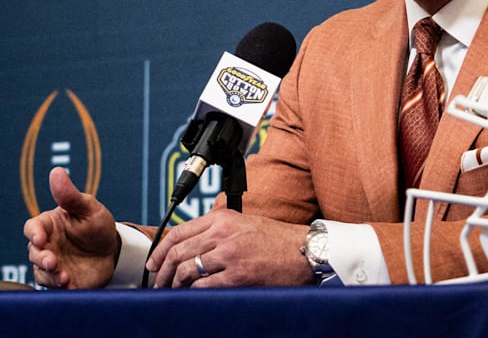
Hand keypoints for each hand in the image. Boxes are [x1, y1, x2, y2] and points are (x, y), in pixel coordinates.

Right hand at [24, 167, 119, 288]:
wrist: (113, 250)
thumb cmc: (96, 225)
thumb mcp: (88, 208)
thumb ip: (70, 195)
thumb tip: (57, 172)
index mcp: (48, 226)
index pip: (32, 228)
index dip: (34, 233)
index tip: (40, 238)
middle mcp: (46, 246)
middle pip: (34, 253)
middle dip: (42, 258)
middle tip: (54, 261)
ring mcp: (52, 264)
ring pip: (42, 272)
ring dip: (51, 275)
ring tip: (64, 277)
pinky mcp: (61, 280)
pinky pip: (54, 287)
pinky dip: (61, 287)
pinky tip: (71, 285)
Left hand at [146, 209, 312, 287]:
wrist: (306, 251)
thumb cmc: (278, 239)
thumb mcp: (245, 222)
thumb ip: (218, 227)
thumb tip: (189, 240)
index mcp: (223, 218)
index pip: (178, 232)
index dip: (160, 250)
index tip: (154, 262)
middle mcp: (224, 233)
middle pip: (178, 252)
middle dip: (162, 271)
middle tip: (159, 282)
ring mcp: (230, 255)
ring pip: (186, 271)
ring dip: (175, 285)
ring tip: (174, 292)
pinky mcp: (238, 276)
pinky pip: (203, 286)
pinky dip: (193, 293)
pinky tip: (193, 295)